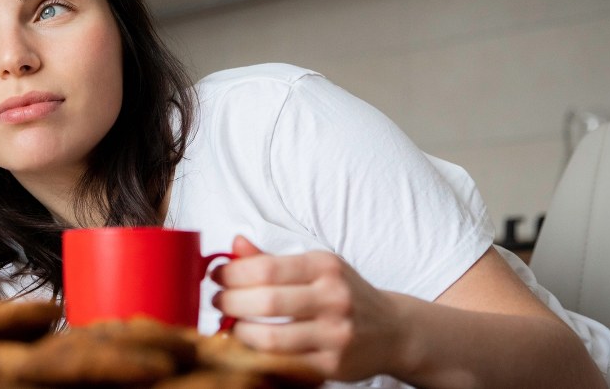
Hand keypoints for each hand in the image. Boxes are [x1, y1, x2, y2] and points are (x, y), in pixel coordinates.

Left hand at [211, 236, 406, 382]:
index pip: (267, 268)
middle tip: (217, 302)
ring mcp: (335, 334)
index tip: (216, 276)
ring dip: (240, 332)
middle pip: (266, 302)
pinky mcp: (333, 365)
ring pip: (271, 338)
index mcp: (325, 267)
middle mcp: (333, 298)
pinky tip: (249, 346)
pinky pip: (284, 363)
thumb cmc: (344, 294)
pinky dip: (259, 355)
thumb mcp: (317, 267)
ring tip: (231, 325)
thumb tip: (235, 244)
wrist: (393, 331)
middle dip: (229, 303)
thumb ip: (272, 258)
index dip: (232, 273)